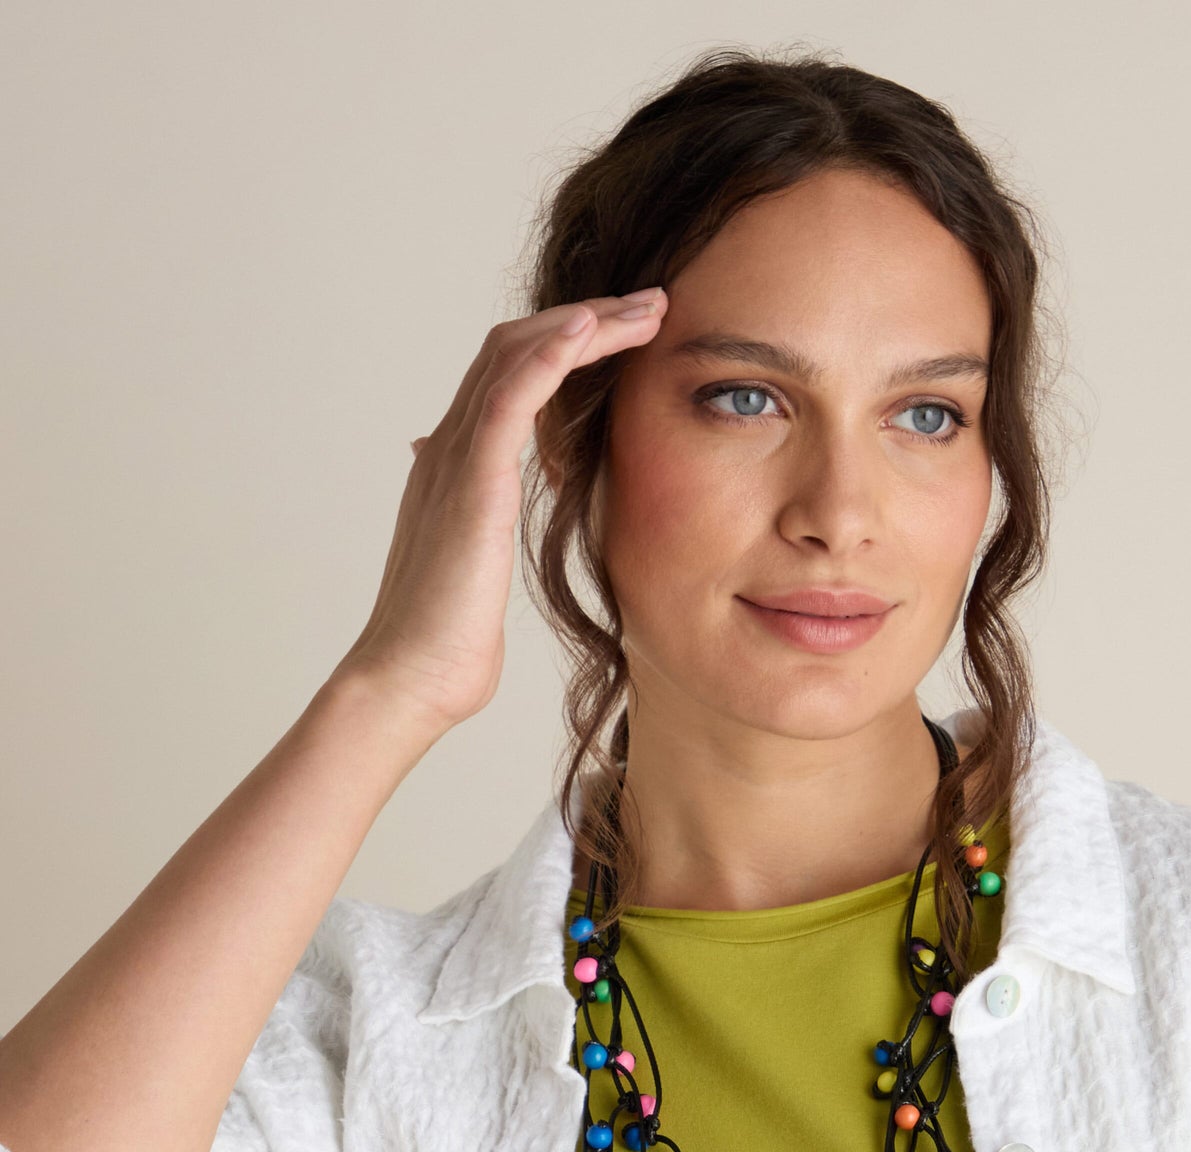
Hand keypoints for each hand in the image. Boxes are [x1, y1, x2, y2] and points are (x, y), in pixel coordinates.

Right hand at [334, 289, 665, 737]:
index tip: (629, 335)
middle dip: (586, 318)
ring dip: (584, 322)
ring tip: (644, 309)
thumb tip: (483, 510)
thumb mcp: (475, 566)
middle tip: (651, 305)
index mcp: (456, 466)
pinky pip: (508, 396)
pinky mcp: (470, 482)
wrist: (409, 678)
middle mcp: (450, 448)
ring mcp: (454, 458)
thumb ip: (481, 524)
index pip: (510, 375)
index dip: (568, 344)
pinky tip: (590, 329)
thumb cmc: (446, 639)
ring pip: (515, 355)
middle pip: (514, 347)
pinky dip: (550, 355)